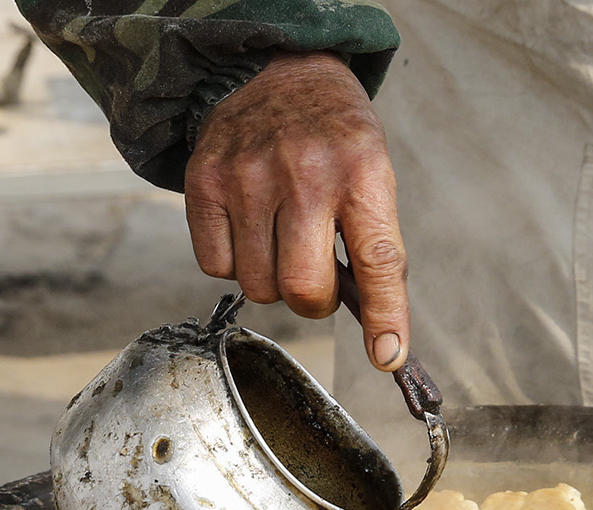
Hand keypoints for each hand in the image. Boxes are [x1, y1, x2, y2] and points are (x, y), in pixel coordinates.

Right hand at [184, 52, 408, 370]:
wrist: (272, 70)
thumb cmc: (332, 137)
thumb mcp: (373, 173)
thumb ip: (375, 246)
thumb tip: (383, 336)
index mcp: (361, 171)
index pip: (378, 261)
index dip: (385, 317)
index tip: (387, 356)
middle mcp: (305, 173)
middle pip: (302, 289)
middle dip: (313, 301)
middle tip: (316, 277)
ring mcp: (249, 176)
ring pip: (258, 286)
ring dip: (272, 282)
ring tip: (281, 240)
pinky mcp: (205, 181)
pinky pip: (216, 266)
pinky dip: (234, 264)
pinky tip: (249, 230)